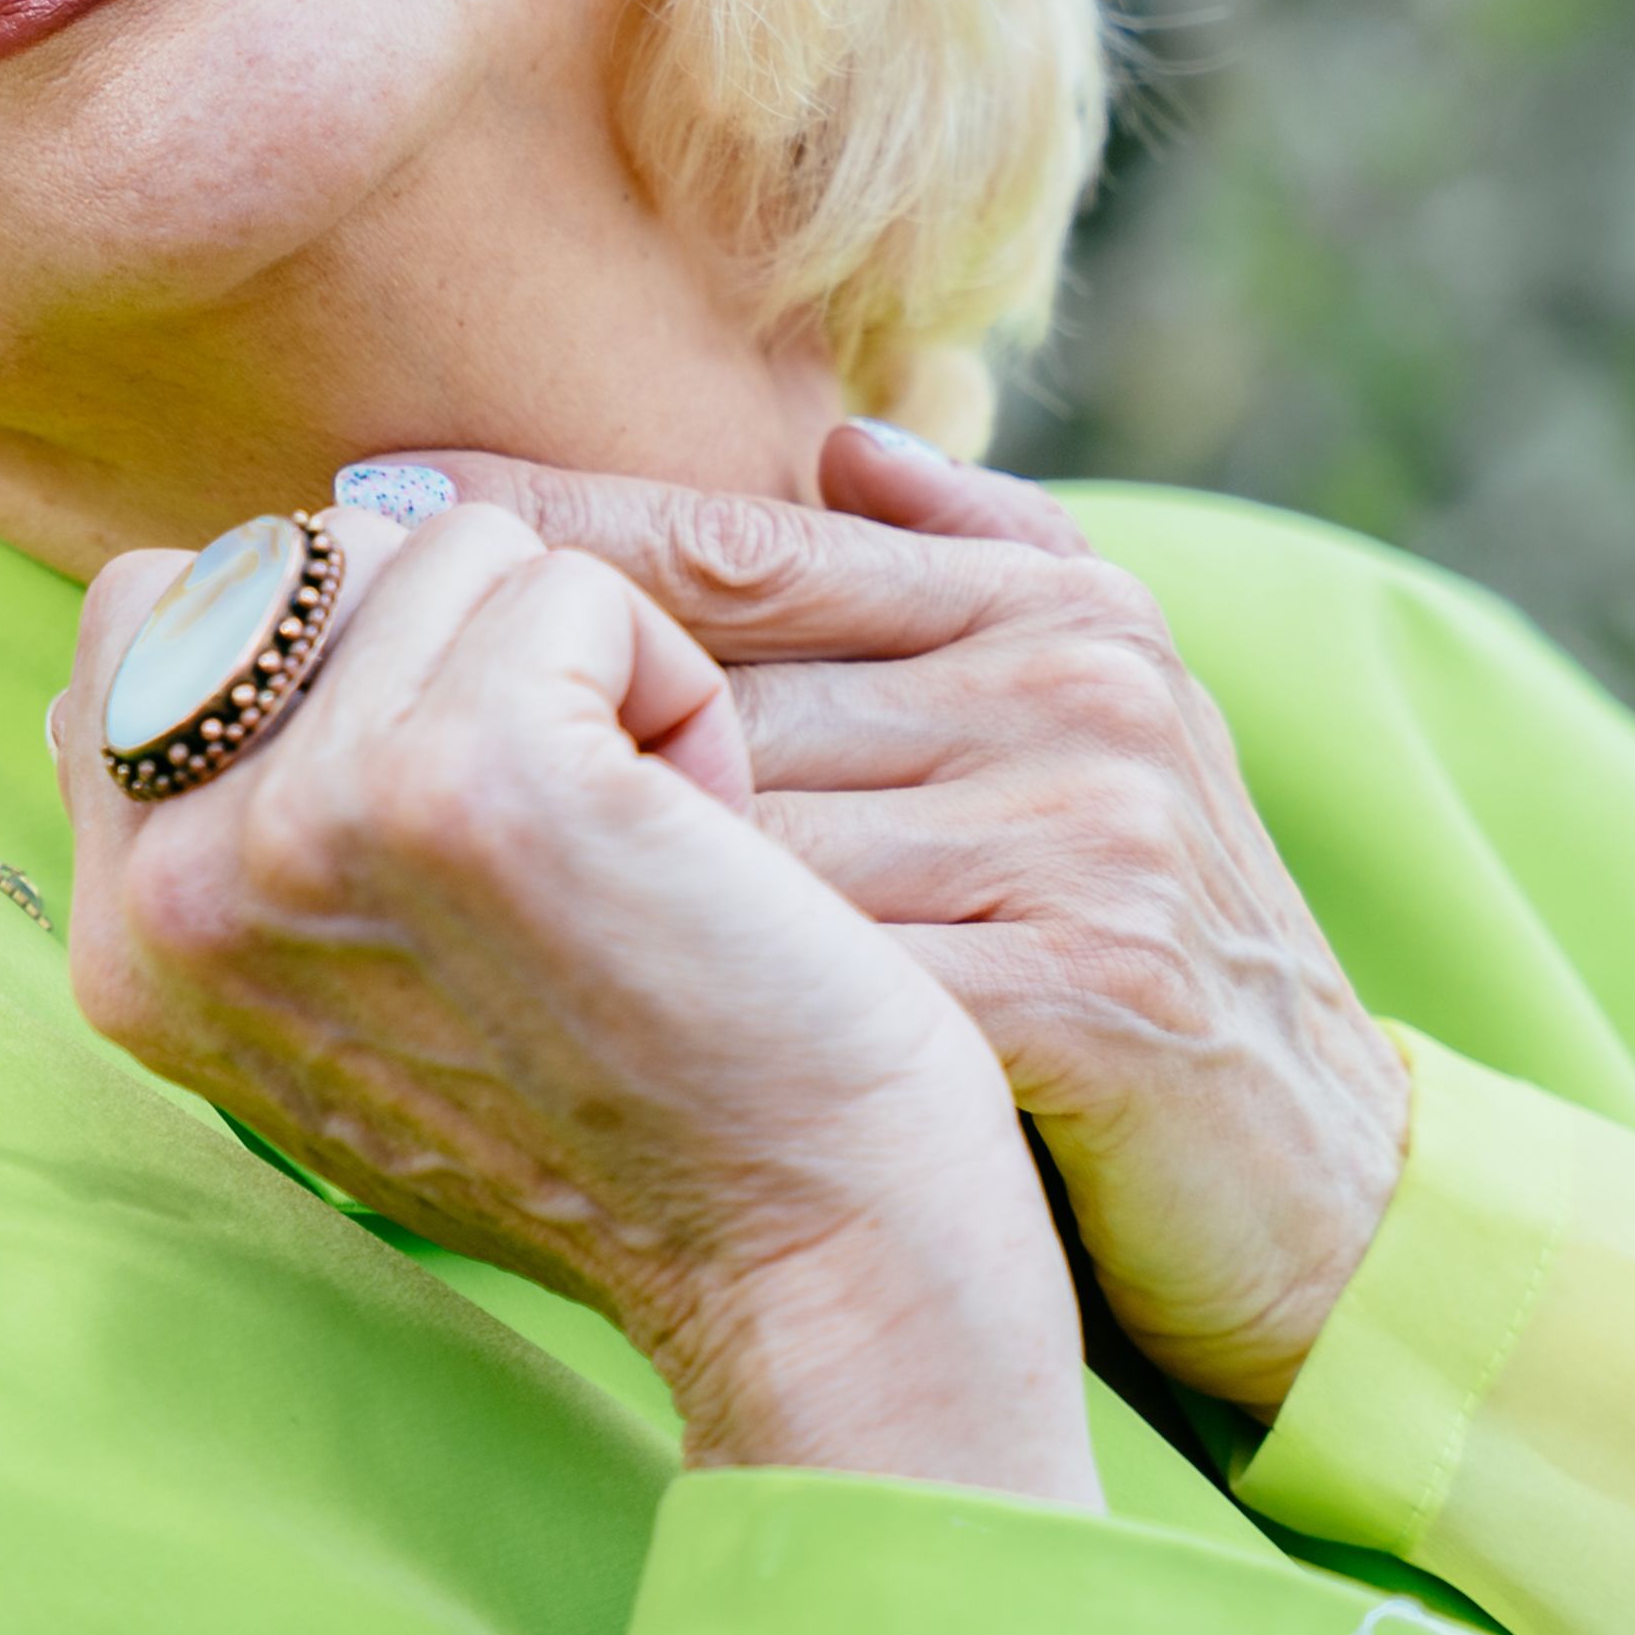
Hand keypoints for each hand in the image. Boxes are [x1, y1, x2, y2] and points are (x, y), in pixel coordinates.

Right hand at [50, 502, 1097, 1506]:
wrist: (808, 1264)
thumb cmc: (626, 1115)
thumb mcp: (355, 988)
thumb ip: (243, 826)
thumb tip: (167, 596)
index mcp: (125, 938)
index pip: (147, 610)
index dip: (335, 639)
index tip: (456, 789)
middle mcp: (171, 884)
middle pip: (311, 553)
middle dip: (473, 647)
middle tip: (564, 844)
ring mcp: (302, 823)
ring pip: (451, 553)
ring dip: (588, 669)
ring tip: (634, 852)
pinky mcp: (463, 773)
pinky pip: (570, 586)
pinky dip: (671, 687)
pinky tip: (695, 844)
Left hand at [364, 431, 1410, 1411]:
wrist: (1322, 1193)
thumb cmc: (1135, 949)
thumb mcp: (1082, 724)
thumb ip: (968, 565)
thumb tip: (833, 440)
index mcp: (1050, 609)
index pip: (743, 544)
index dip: (540, 521)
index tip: (364, 504)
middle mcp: (1074, 692)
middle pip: (716, 675)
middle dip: (510, 693)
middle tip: (312, 687)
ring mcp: (1088, 839)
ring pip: (744, 827)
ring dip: (561, 857)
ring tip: (367, 845)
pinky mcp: (1091, 997)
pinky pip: (824, 980)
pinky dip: (681, 999)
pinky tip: (531, 1003)